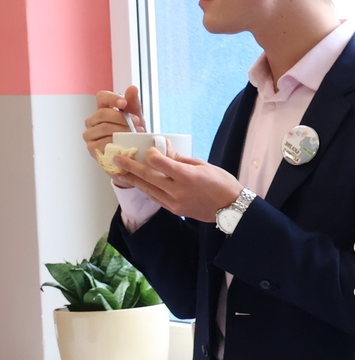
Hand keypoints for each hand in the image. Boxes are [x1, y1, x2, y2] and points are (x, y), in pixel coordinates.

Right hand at [83, 87, 145, 189]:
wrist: (135, 156)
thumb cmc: (133, 135)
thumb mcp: (137, 118)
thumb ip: (134, 104)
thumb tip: (132, 88)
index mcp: (103, 110)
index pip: (101, 97)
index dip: (111, 98)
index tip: (124, 103)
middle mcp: (93, 121)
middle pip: (103, 114)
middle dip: (121, 118)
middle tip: (136, 123)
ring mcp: (90, 135)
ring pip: (103, 128)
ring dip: (121, 130)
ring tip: (135, 134)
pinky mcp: (92, 148)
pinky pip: (101, 143)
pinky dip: (115, 143)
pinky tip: (125, 144)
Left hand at [114, 151, 242, 222]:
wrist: (233, 209)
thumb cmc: (223, 184)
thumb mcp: (204, 166)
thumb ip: (181, 159)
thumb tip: (165, 150)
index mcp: (186, 176)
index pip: (159, 162)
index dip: (150, 154)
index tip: (148, 150)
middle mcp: (177, 190)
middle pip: (147, 176)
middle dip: (130, 166)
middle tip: (116, 158)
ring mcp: (174, 202)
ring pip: (147, 188)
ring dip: (132, 179)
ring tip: (120, 172)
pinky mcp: (174, 209)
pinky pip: (155, 198)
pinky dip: (145, 189)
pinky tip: (138, 183)